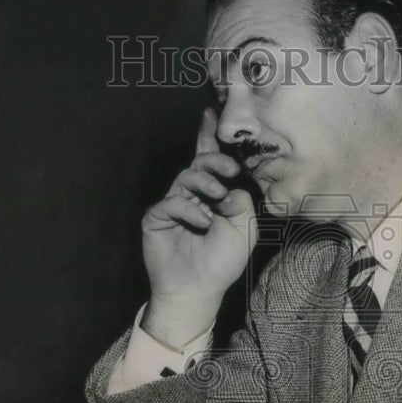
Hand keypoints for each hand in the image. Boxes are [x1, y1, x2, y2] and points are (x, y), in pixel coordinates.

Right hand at [140, 107, 256, 342]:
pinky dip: (189, 209)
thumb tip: (230, 184)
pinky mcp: (156, 217)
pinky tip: (201, 222)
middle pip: (199, 163)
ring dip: (205, 183)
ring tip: (216, 200)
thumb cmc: (222, 261)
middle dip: (214, 160)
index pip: (211, 162)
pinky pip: (171, 201)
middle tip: (228, 170)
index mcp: (215, 196)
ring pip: (186, 177)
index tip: (213, 113)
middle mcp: (193, 196)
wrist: (198, 289)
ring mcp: (173, 205)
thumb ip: (241, 200)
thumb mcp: (245, 228)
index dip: (210, 137)